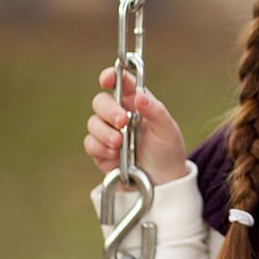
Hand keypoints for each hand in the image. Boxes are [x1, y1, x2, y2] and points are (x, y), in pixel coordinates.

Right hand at [84, 67, 188, 185]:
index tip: (106, 79)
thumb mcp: (168, 130)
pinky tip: (114, 155)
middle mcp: (120, 114)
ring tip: (119, 144)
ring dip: (104, 132)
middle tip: (122, 121)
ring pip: (92, 122)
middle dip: (109, 110)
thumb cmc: (168, 151)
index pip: (120, 83)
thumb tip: (139, 96)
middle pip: (100, 101)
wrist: (162, 181)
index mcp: (136, 103)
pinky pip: (90, 143)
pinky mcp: (100, 151)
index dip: (110, 76)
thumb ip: (155, 111)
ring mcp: (108, 132)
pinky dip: (100, 147)